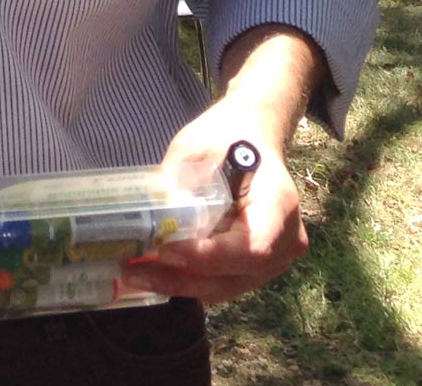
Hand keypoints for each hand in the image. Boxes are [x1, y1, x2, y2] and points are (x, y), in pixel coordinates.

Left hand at [120, 102, 307, 305]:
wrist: (254, 135)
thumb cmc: (228, 135)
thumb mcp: (197, 145)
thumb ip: (178, 179)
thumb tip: (151, 215)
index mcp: (279, 205)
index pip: (251, 247)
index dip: (209, 256)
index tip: (166, 249)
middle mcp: (287, 240)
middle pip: (236, 276)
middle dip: (183, 278)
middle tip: (134, 272)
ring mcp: (277, 258)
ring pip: (228, 286)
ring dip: (181, 284)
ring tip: (136, 273)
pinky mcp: (259, 266)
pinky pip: (226, 281)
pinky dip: (192, 279)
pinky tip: (156, 270)